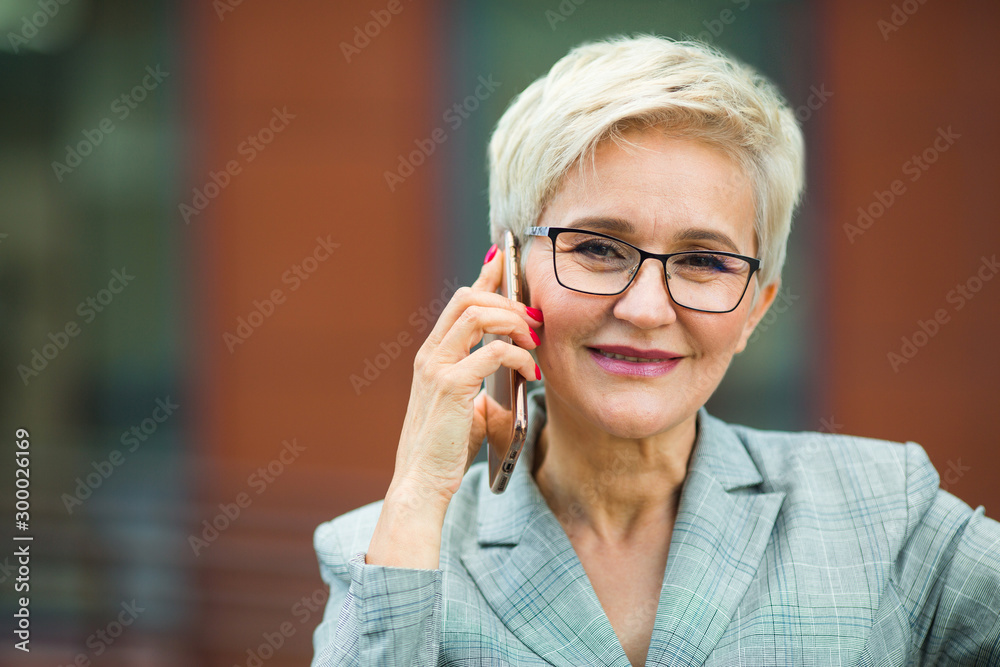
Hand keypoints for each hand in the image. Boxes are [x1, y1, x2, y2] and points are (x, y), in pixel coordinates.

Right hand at [390, 243, 542, 509]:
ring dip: (512, 320)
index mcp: (432, 355)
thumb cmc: (444, 451)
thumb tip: (511, 374)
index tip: (506, 257)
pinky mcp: (451, 386)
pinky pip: (492, 351)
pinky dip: (519, 356)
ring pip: (476, 313)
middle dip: (507, 299)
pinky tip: (533, 374)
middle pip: (468, 298)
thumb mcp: (467, 408)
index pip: (459, 301)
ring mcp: (437, 368)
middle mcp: (430, 355)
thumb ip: (481, 384)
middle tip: (535, 319)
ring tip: (534, 342)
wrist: (421, 484)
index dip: (485, 275)